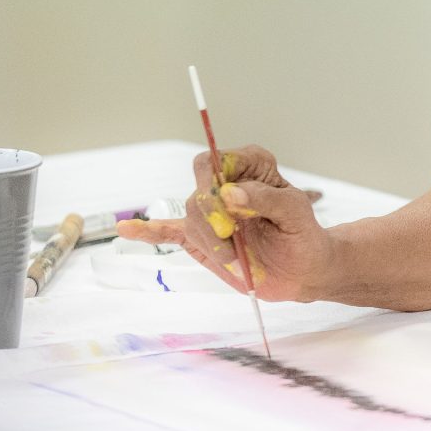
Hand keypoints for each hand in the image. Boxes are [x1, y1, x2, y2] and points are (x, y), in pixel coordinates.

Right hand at [116, 144, 334, 302]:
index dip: (217, 183)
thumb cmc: (303, 234)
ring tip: (236, 259)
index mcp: (249, 165)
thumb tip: (229, 193)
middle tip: (236, 244)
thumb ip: (265, 199)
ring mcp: (209, 212)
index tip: (236, 207)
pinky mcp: (199, 237)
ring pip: (191, 218)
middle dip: (214, 221)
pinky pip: (168, 231)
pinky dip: (148, 232)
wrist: (301, 270)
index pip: (216, 161)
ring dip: (211, 243)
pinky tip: (127, 230)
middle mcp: (224, 184)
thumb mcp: (295, 212)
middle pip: (200, 192)